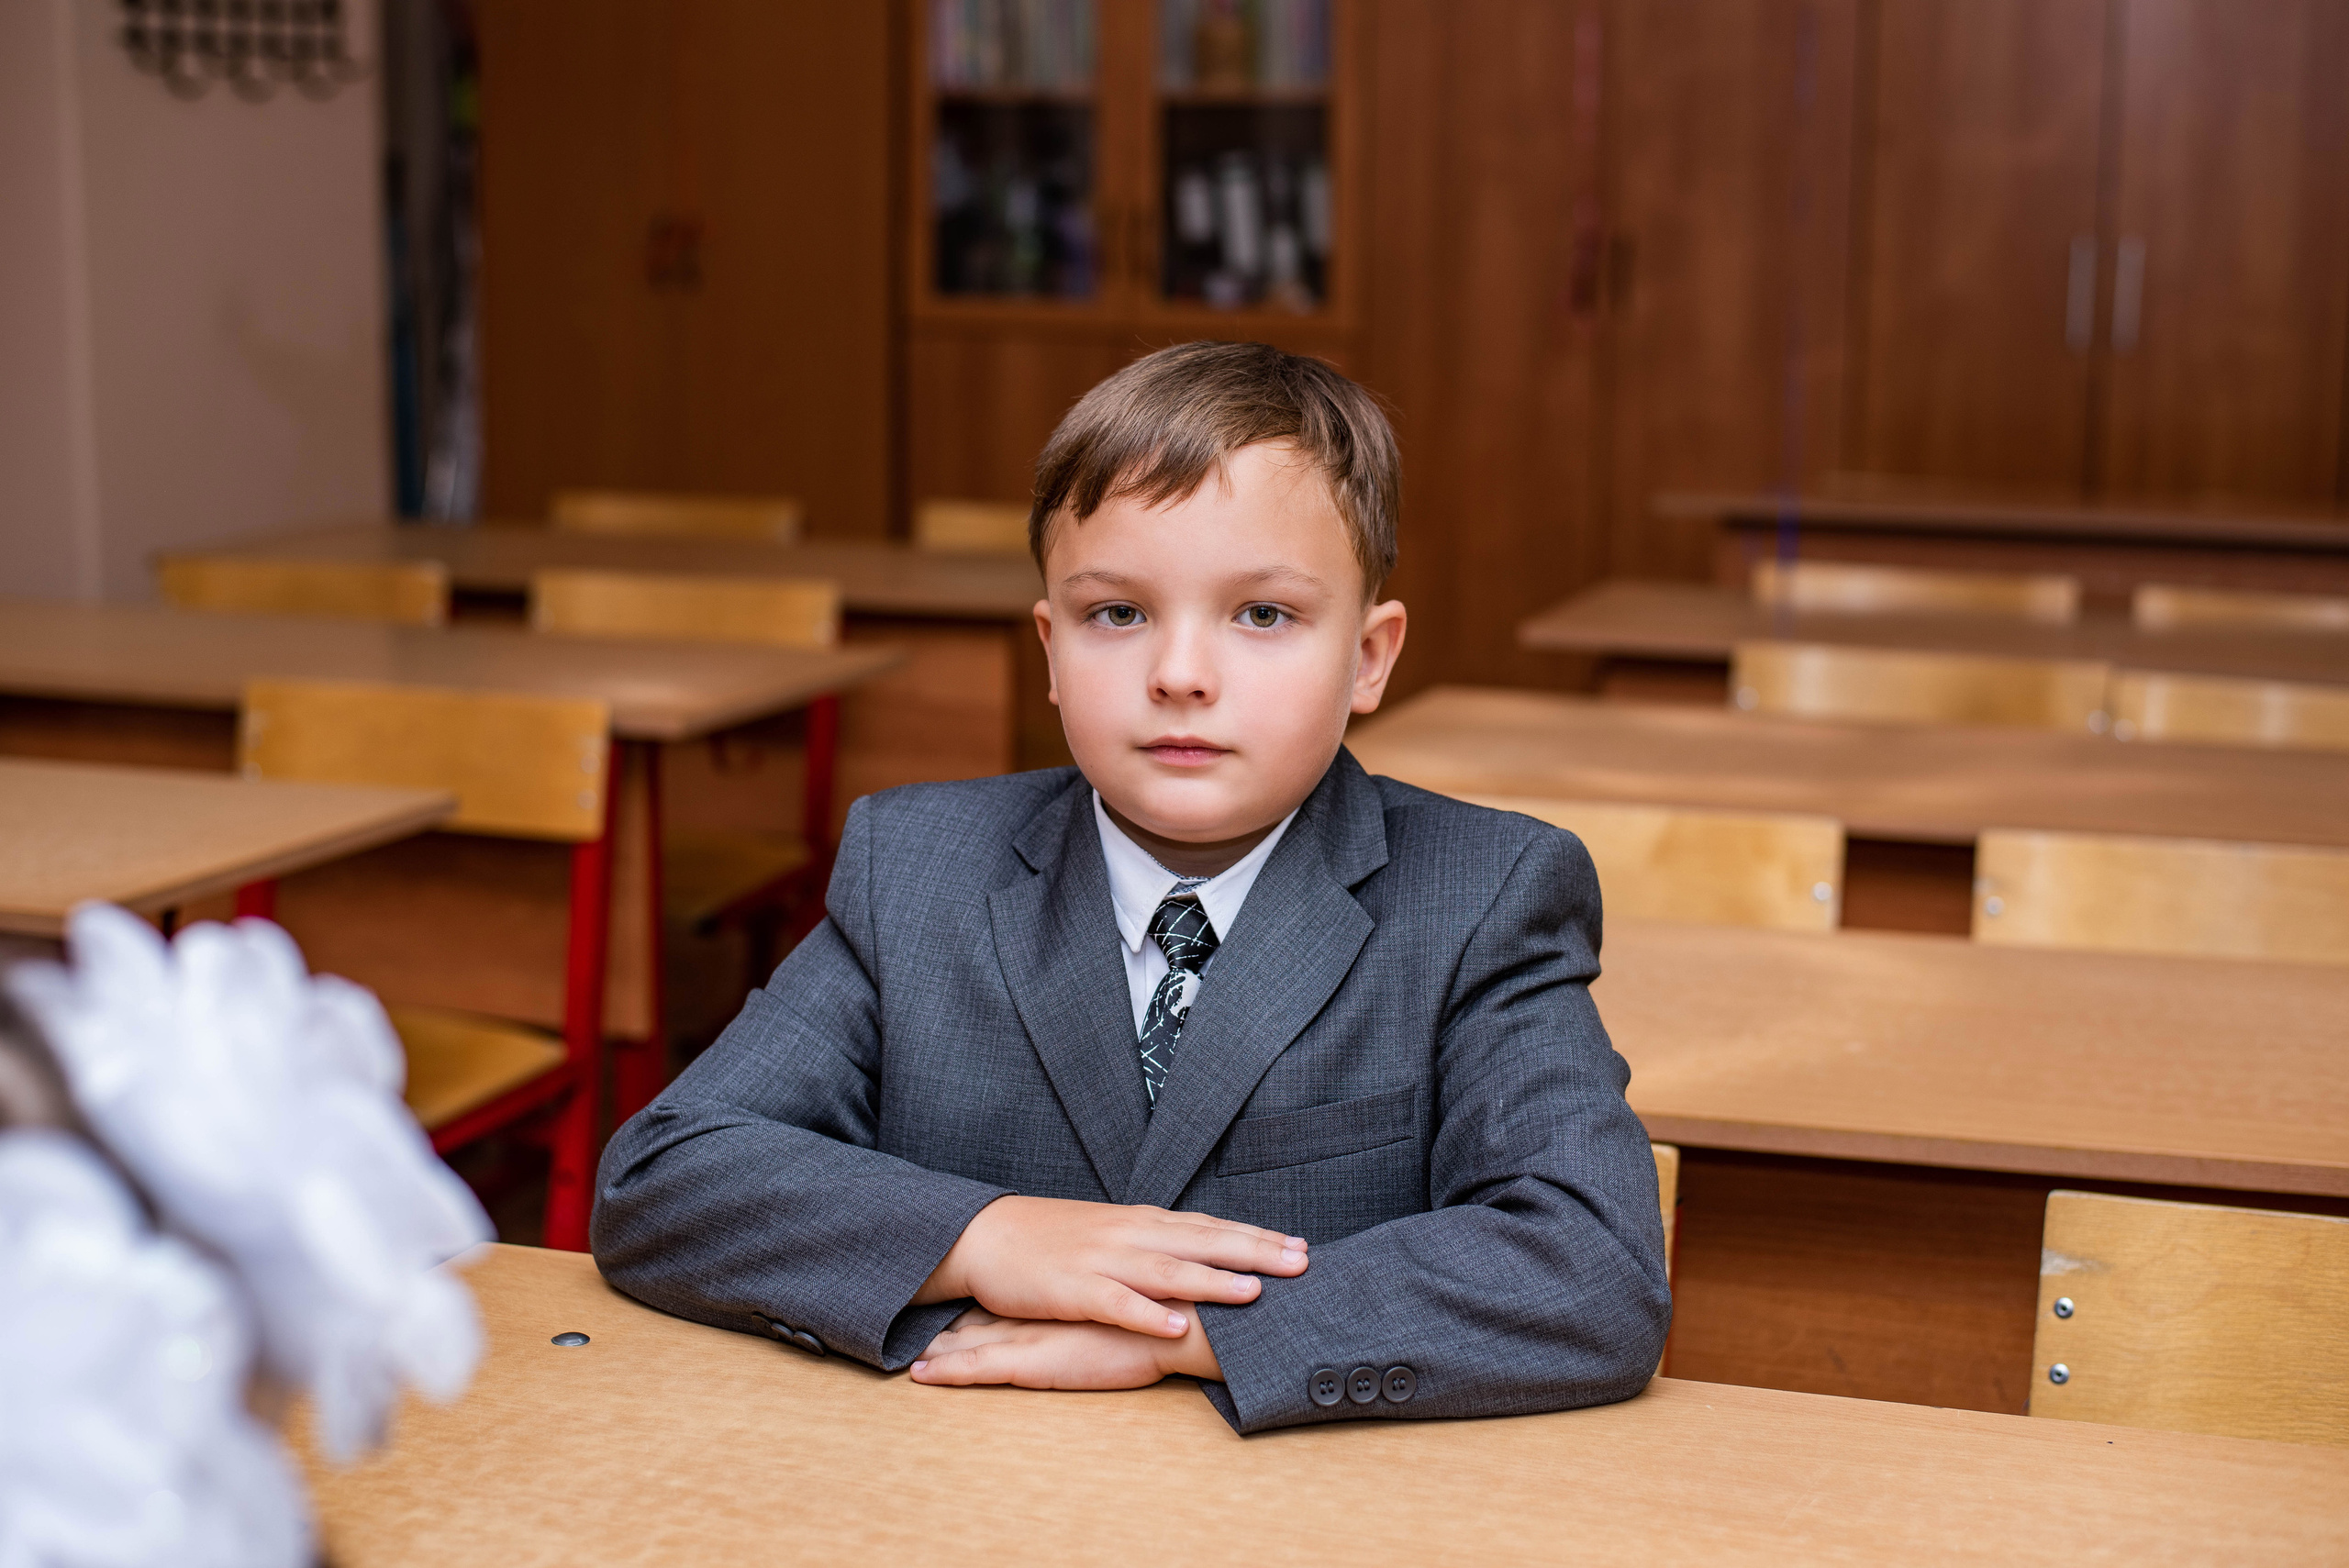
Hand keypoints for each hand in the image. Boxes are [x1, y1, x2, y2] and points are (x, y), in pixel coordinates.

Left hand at [909, 1305, 1221, 1389]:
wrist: (1182, 1323)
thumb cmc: (1175, 1311)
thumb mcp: (1148, 1297)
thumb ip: (1133, 1295)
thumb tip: (1139, 1299)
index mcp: (1069, 1291)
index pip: (1019, 1290)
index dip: (986, 1292)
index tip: (959, 1290)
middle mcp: (1044, 1307)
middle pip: (986, 1307)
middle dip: (951, 1311)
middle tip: (912, 1313)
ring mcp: (1034, 1333)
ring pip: (971, 1336)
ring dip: (938, 1342)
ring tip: (904, 1347)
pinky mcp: (1035, 1363)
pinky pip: (978, 1369)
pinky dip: (946, 1372)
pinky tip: (917, 1375)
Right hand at [911, 1195, 1306, 1337]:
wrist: (987, 1235)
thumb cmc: (1052, 1239)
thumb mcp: (1111, 1233)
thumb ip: (1155, 1243)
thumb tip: (1202, 1253)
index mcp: (1140, 1222)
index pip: (1209, 1226)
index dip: (1256, 1236)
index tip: (1301, 1245)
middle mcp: (1129, 1234)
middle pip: (1201, 1241)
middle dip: (1255, 1251)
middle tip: (1302, 1262)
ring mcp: (1102, 1260)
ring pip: (1166, 1269)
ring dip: (1212, 1279)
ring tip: (1254, 1291)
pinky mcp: (1073, 1289)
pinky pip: (1116, 1302)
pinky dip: (1147, 1313)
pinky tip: (1177, 1325)